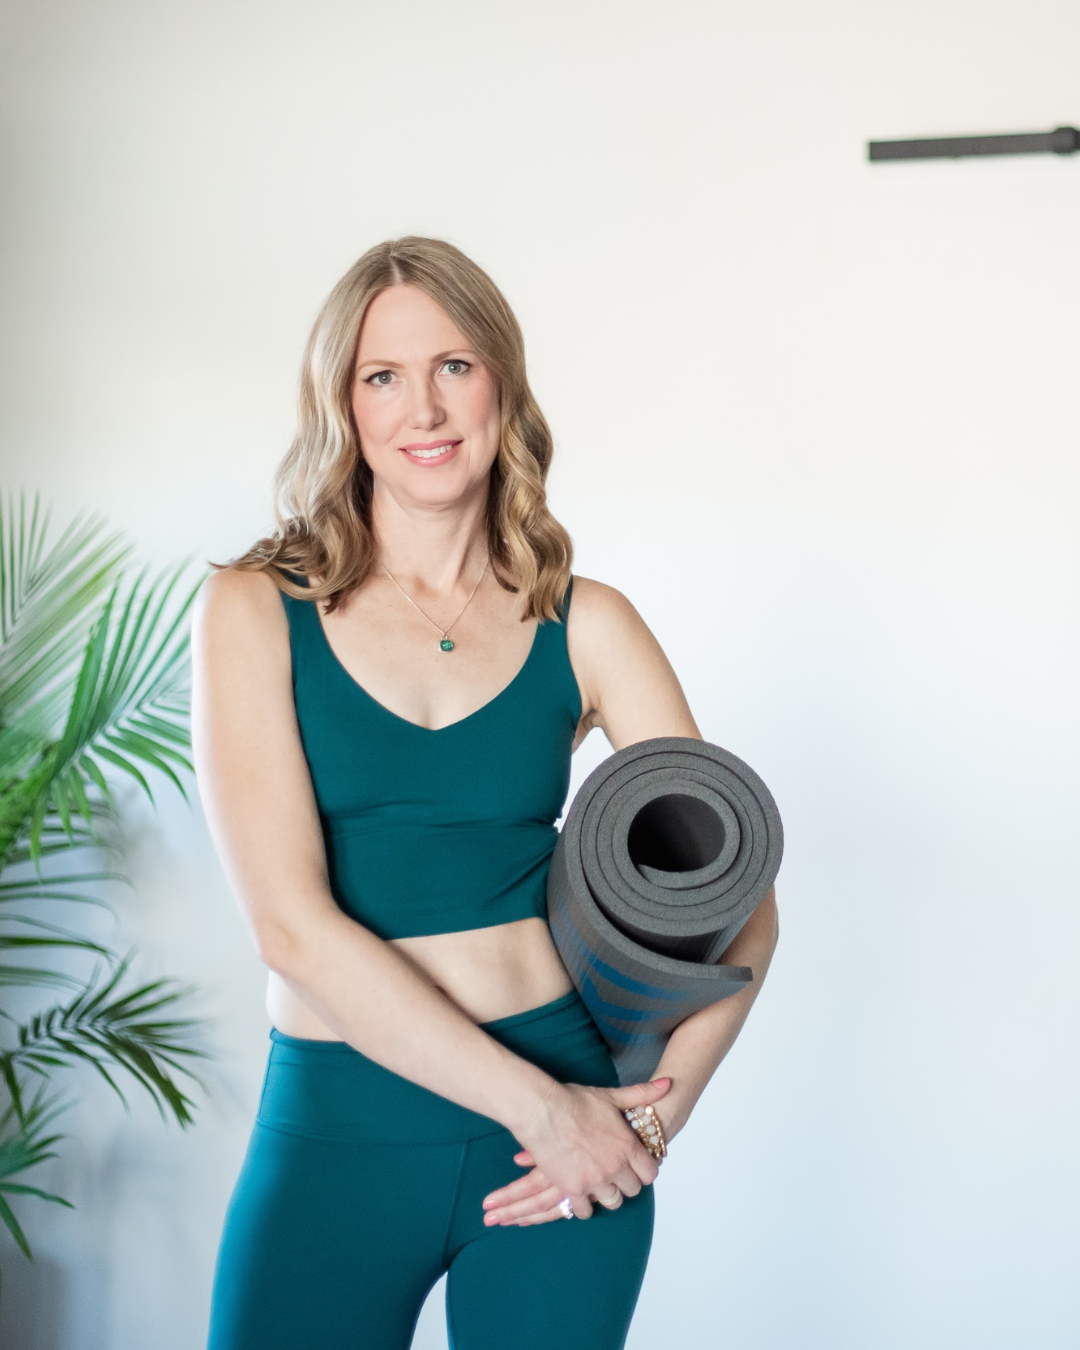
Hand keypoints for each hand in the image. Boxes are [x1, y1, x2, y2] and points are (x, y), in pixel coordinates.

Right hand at [481, 1077, 672, 1227]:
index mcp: (627, 1146)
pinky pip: (585, 1210)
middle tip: (614, 1173)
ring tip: (597, 1182)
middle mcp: (615, 1167)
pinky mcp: (572, 1189)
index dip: (643, 1170)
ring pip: (612, 1202)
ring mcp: (594, 1181)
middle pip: (633, 1190)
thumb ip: (641, 1094)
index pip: (650, 1173)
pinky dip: (583, 1204)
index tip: (633, 1165)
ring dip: (606, 1194)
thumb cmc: (574, 1101)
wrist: (541, 1110)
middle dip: (625, 1182)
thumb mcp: (610, 1096)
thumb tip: (667, 1085)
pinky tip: (579, 1191)